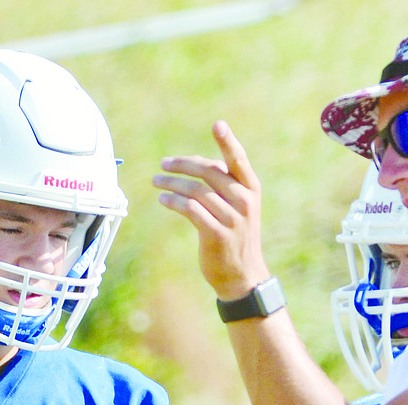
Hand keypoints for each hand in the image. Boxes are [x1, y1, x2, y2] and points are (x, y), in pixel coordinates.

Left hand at [154, 121, 271, 299]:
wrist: (242, 277)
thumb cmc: (235, 237)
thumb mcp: (237, 208)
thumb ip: (223, 185)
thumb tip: (193, 161)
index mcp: (251, 190)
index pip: (239, 161)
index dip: (228, 142)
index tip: (218, 124)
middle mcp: (244, 202)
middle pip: (209, 171)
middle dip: (183, 164)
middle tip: (163, 163)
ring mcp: (232, 220)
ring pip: (195, 190)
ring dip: (172, 183)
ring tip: (156, 181)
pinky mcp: (217, 235)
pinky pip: (190, 210)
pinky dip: (173, 201)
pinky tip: (163, 199)